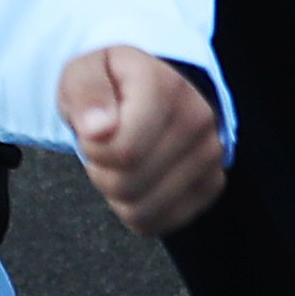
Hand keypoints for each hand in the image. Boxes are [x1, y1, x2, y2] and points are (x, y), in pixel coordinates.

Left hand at [57, 44, 226, 235]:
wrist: (147, 89)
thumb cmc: (111, 83)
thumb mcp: (83, 72)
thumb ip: (86, 92)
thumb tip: (98, 129)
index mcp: (166, 87)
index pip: (122, 151)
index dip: (92, 149)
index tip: (93, 129)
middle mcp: (198, 120)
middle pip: (127, 184)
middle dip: (101, 171)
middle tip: (105, 146)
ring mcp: (211, 155)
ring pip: (141, 210)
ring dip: (116, 192)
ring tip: (121, 160)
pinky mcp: (210, 185)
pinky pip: (156, 223)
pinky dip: (135, 209)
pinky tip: (137, 178)